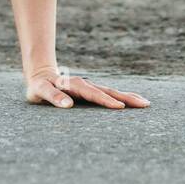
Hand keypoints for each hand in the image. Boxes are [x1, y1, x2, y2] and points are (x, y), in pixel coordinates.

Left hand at [24, 66, 150, 108]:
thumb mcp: (40, 91)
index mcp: (74, 85)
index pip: (92, 94)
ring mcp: (91, 88)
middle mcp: (86, 85)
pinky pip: (110, 94)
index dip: (105, 100)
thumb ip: (52, 97)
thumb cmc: (39, 86)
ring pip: (112, 92)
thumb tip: (68, 105)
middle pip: (108, 91)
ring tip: (145, 103)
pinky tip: (134, 101)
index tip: (119, 108)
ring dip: (128, 97)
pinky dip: (123, 97)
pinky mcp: (93, 92)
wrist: (41, 75)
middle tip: (144, 104)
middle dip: (126, 98)